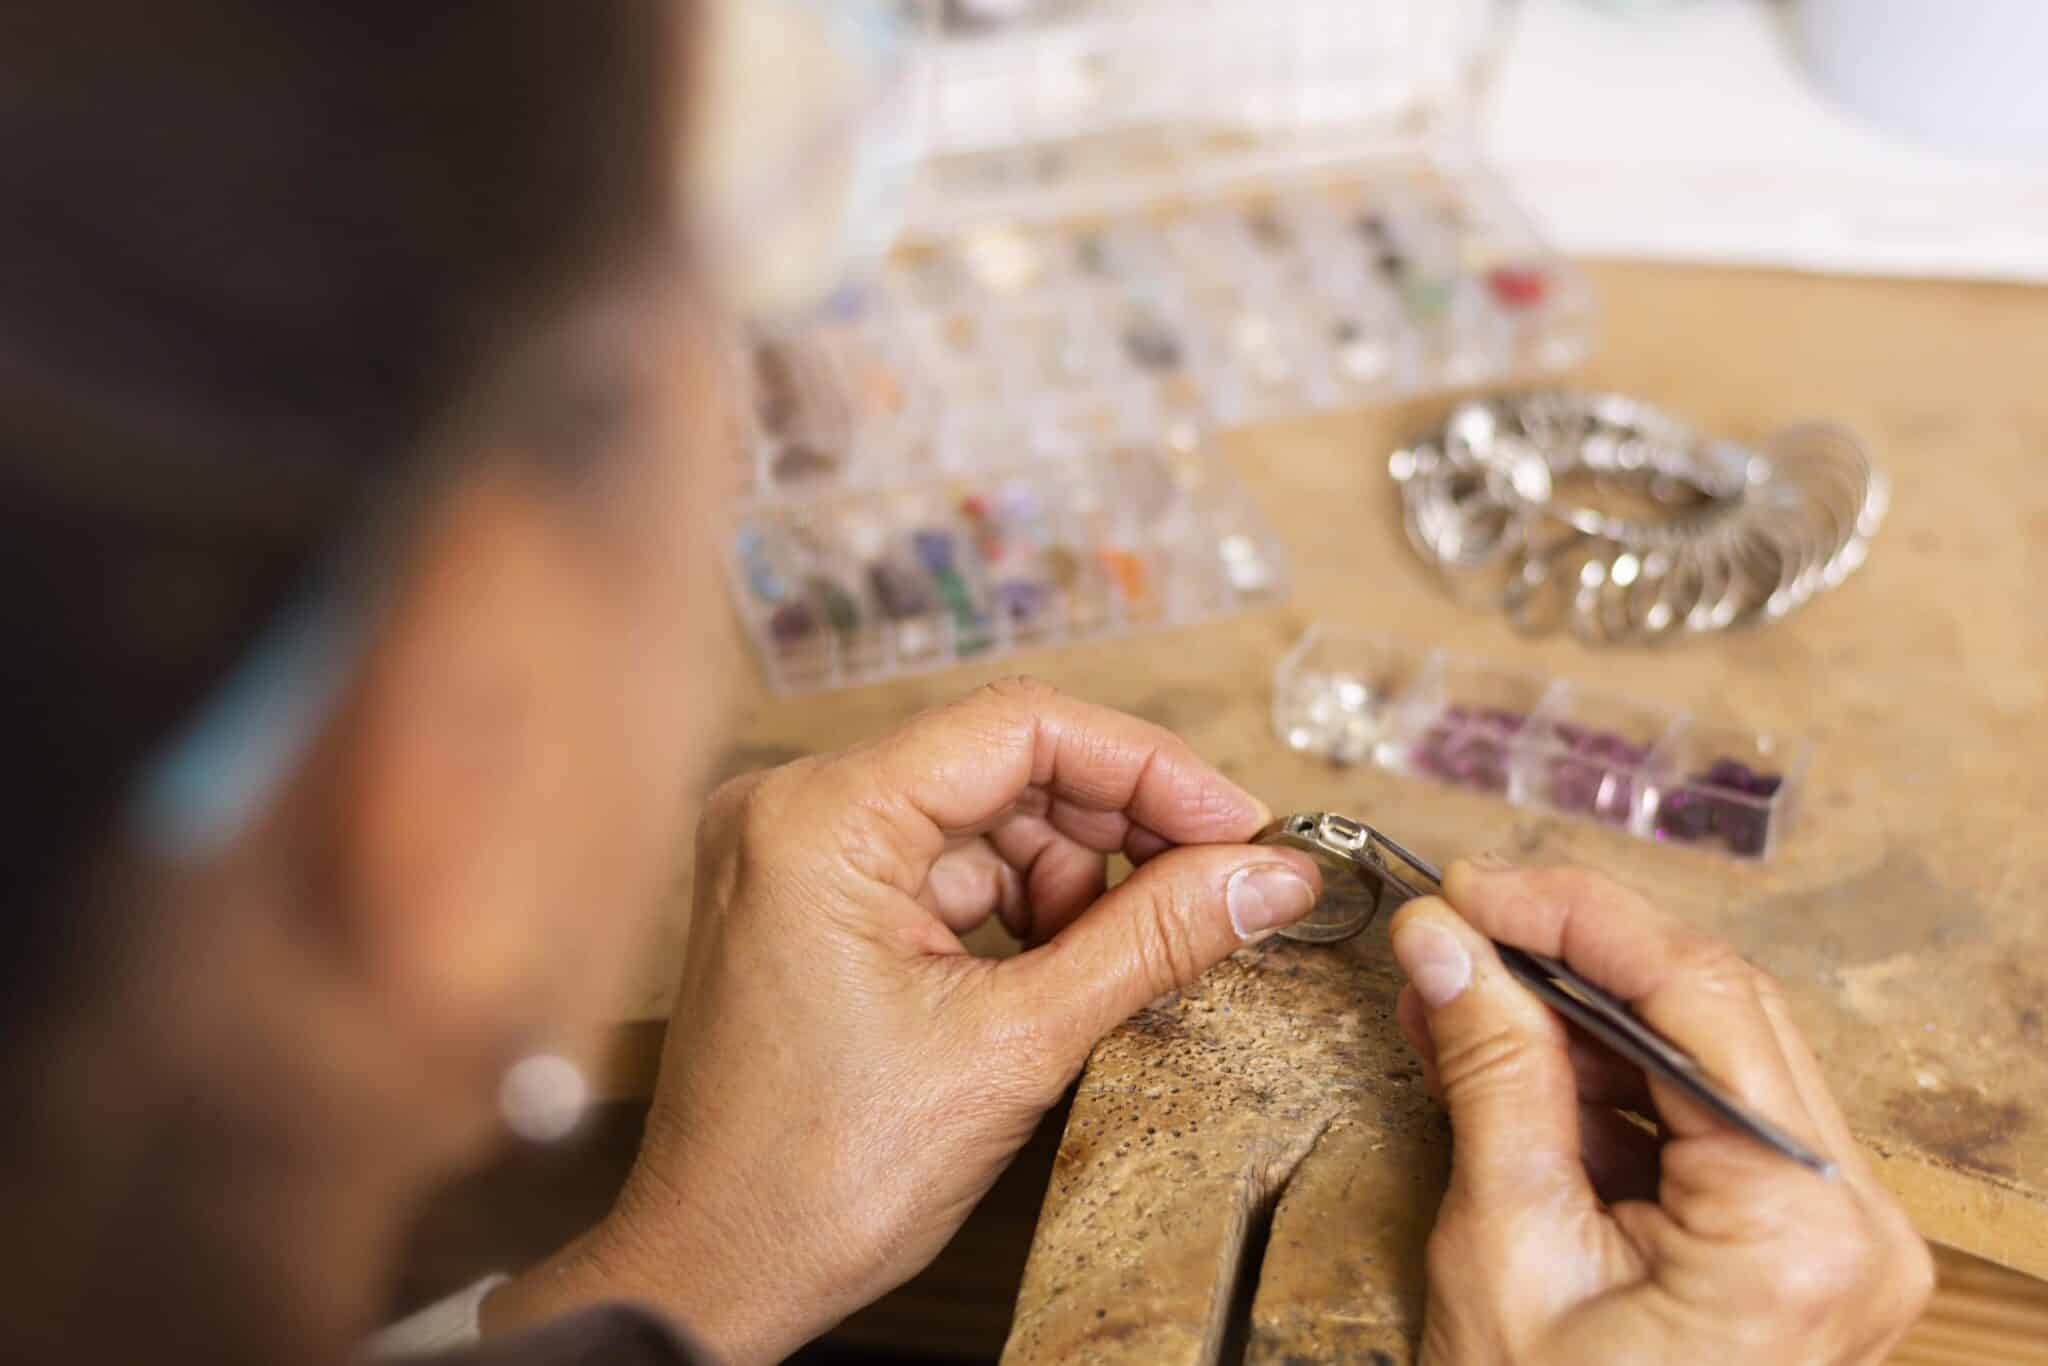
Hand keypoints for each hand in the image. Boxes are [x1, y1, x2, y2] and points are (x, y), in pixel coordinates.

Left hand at [487, 678, 1321, 1360]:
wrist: (720, 1272)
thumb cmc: (823, 1177)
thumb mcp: (1017, 1046)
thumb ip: (1152, 940)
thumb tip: (1266, 877)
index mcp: (821, 818)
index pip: (1020, 726)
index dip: (1149, 768)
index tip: (1240, 825)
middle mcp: (796, 809)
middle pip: (1004, 763)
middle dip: (1119, 826)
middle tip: (1219, 884)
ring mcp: (800, 851)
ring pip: (984, 814)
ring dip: (1074, 875)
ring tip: (1133, 953)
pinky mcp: (815, 896)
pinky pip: (946, 864)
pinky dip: (1021, 906)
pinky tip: (1071, 962)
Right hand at [1388, 862, 1932, 1364]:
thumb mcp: (1506, 1248)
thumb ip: (1492, 1073)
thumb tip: (1448, 943)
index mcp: (1801, 1223)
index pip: (1697, 995)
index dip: (1572, 915)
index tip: (1470, 889)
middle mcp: (1848, 1215)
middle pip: (1713, 1009)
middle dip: (1572, 953)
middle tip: (1458, 927)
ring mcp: (1830, 1228)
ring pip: (1704, 1051)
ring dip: (1579, 1012)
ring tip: (1460, 992)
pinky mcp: (1793, 1241)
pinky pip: (1699, 1116)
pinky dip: (1604, 1079)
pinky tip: (1512, 1055)